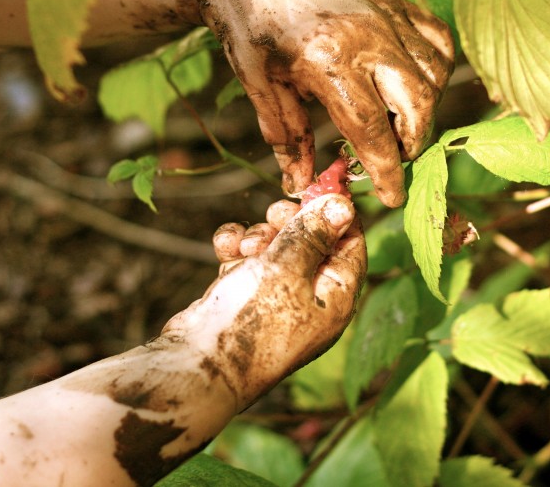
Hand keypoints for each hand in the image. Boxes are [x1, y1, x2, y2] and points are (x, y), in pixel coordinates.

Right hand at [162, 194, 365, 408]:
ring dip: (260, 235)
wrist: (199, 366)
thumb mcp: (288, 268)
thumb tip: (346, 205)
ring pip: (276, 248)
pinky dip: (237, 249)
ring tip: (246, 246)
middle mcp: (311, 299)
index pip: (351, 244)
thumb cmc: (253, 319)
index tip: (321, 184)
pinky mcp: (243, 299)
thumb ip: (314, 233)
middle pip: (313, 242)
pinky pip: (247, 262)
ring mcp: (276, 300)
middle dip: (292, 221)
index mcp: (336, 297)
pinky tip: (226, 246)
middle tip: (277, 211)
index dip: (337, 212)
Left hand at [196, 0, 453, 206]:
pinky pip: (438, 40)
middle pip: (416, 105)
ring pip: (434, 75)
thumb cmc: (246, 21)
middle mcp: (369, 36)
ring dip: (425, 110)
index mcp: (328, 58)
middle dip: (411, 144)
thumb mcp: (257, 83)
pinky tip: (412, 84)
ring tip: (397, 124)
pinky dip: (435, 70)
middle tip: (392, 159)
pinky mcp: (395, 0)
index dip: (385, 169)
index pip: (372, 129)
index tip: (392, 197)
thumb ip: (285, 135)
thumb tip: (301, 184)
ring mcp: (388, 14)